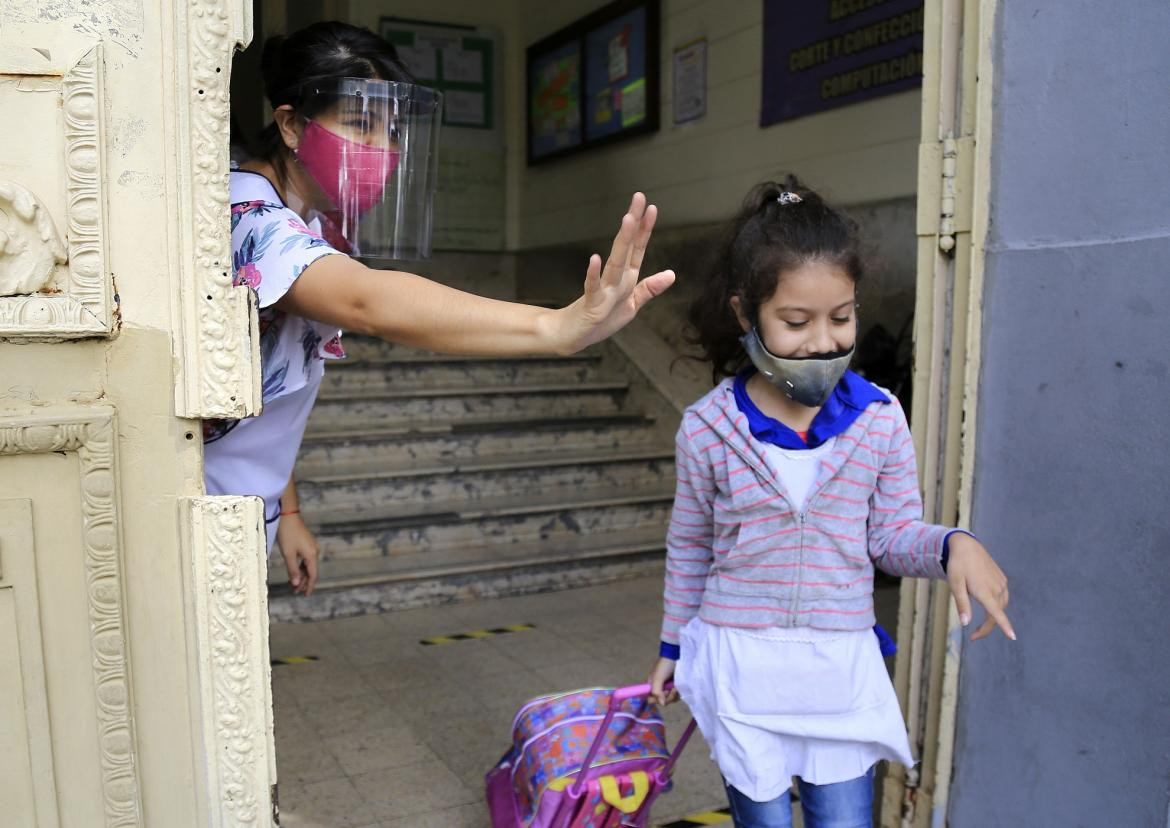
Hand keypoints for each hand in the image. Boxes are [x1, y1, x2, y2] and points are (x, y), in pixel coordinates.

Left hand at [276, 513, 319, 596]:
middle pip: (311, 571)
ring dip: (302, 575)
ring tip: (293, 584)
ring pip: (308, 565)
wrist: (288, 515)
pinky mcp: (307, 543)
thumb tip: (297, 584)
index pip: (313, 575)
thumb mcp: (288, 554)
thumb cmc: (287, 534)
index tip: (305, 595)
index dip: (309, 586)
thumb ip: (293, 570)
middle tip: (295, 592)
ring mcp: (312, 547)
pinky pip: (306, 559)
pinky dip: (301, 567)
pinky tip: (295, 572)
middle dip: (304, 582)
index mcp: (312, 554)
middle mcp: (315, 551)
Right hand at [546, 193, 675, 354]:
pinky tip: (595, 259)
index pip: (637, 249)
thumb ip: (649, 289)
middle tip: (638, 198)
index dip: (645, 229)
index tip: (652, 207)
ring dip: (621, 242)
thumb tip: (671, 274)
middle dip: (634, 223)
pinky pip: (592, 288)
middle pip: (626, 247)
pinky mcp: (591, 305)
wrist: (573, 335)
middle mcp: (616, 279)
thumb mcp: (631, 305)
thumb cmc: (601, 319)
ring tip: (627, 220)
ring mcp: (602, 290)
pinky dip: (593, 274)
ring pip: (614, 263)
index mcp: (626, 277)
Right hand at [648, 656, 679, 705]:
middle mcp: (659, 688)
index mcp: (651, 686)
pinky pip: (676, 696)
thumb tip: (662, 704)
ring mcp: (668, 688)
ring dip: (673, 695)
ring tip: (676, 687)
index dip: (656, 700)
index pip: (651, 699)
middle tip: (671, 689)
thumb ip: (657, 692)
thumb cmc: (664, 666)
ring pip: (670, 699)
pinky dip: (678, 693)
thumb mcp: (658, 678)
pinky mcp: (676, 687)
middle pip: (661, 701)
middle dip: (667, 697)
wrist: (676, 656)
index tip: (662, 694)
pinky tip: (678, 687)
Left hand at [946, 533, 1014, 640]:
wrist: (966, 546)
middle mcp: (996, 588)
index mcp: (984, 591)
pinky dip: (996, 605)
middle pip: (996, 614)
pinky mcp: (1002, 579)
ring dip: (993, 617)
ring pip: (1000, 606)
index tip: (1013, 636)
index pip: (996, 613)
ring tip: (979, 624)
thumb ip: (962, 604)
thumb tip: (965, 623)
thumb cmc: (958, 565)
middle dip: (986, 627)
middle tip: (974, 636)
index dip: (1004, 626)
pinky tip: (987, 603)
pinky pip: (1002, 597)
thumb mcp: (955, 585)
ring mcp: (1001, 583)